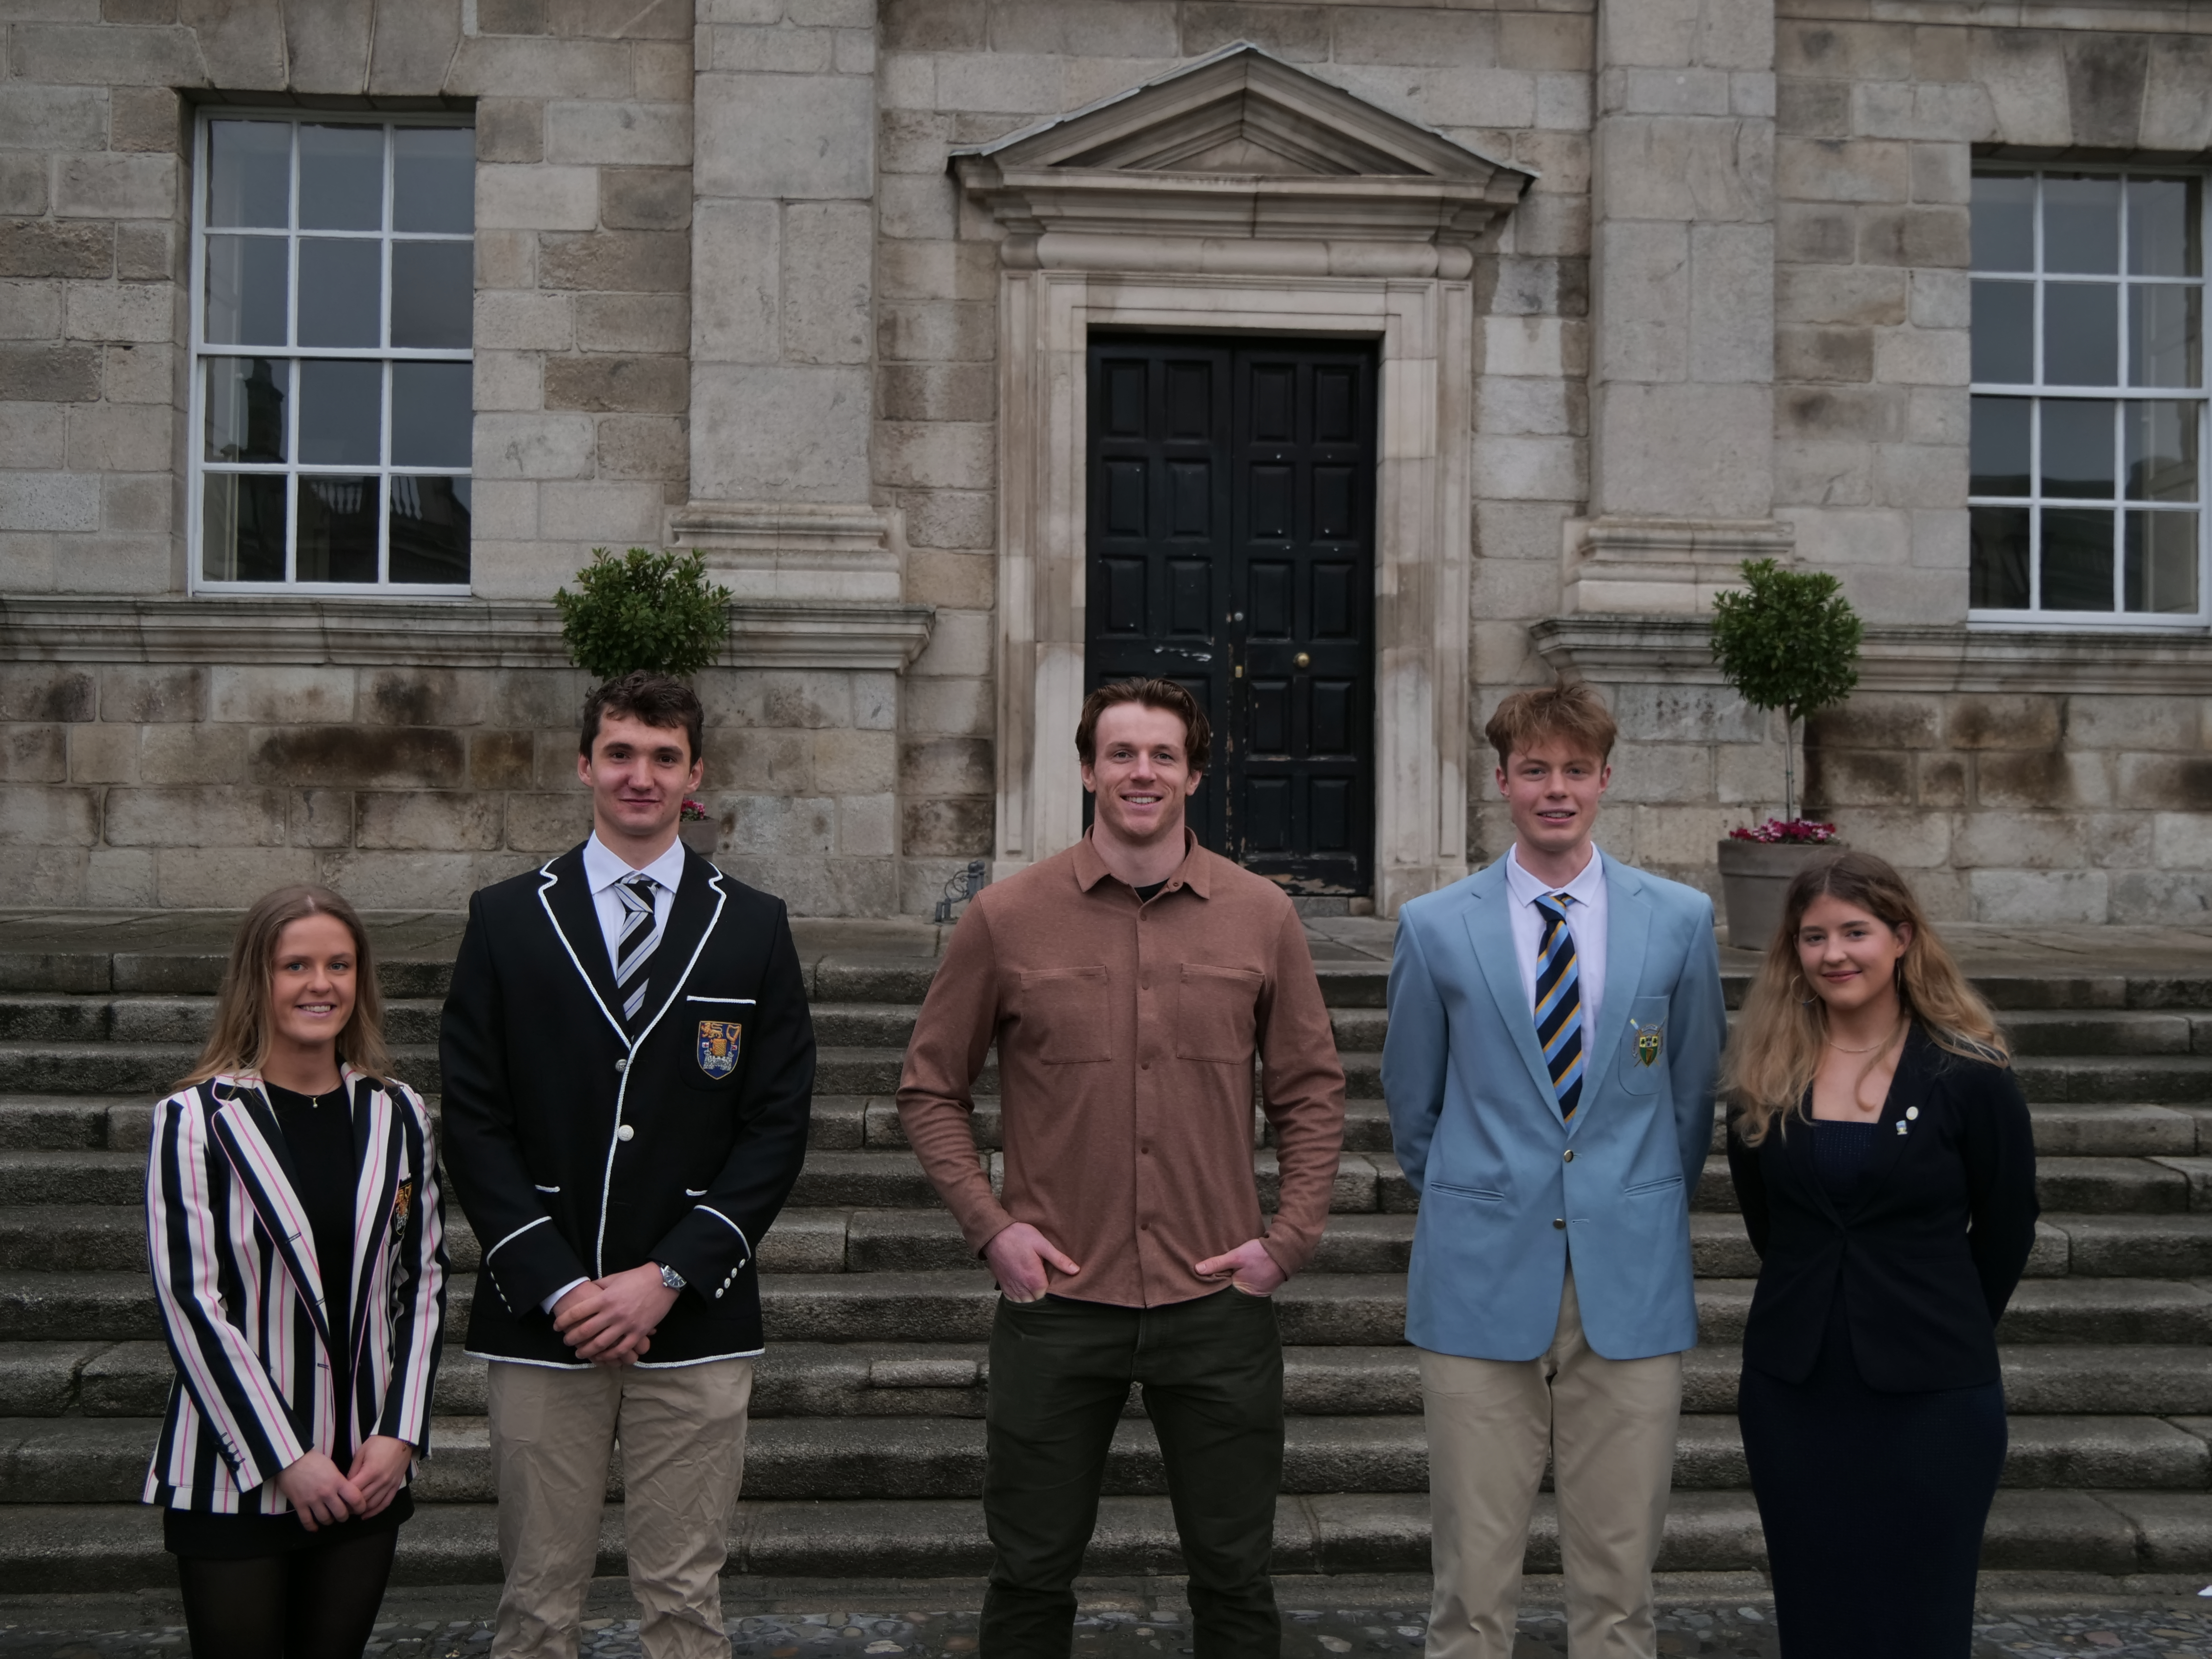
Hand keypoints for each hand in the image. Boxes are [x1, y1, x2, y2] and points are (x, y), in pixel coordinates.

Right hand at [276, 1449, 363, 1530]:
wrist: (291, 1459)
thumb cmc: (313, 1460)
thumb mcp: (332, 1467)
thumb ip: (339, 1480)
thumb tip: (346, 1492)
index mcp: (337, 1482)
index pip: (355, 1498)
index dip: (360, 1506)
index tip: (360, 1509)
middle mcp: (327, 1493)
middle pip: (341, 1513)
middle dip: (344, 1516)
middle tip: (343, 1514)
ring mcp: (312, 1500)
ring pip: (325, 1519)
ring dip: (329, 1521)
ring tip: (329, 1518)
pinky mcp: (299, 1505)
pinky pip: (307, 1521)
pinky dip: (312, 1527)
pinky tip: (315, 1527)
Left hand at [347, 1435, 413, 1517]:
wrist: (400, 1437)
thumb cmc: (379, 1442)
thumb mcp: (361, 1452)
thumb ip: (353, 1470)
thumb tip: (346, 1485)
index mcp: (370, 1471)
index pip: (353, 1491)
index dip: (343, 1497)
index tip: (335, 1500)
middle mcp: (381, 1481)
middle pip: (363, 1500)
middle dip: (350, 1506)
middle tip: (341, 1508)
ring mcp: (390, 1484)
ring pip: (373, 1504)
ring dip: (362, 1510)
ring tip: (351, 1511)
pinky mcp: (396, 1486)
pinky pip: (386, 1503)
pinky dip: (376, 1511)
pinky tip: (366, 1515)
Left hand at [553, 1265, 677, 1364]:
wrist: (663, 1280)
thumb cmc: (637, 1277)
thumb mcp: (614, 1278)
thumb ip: (598, 1287)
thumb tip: (587, 1291)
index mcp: (604, 1298)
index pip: (577, 1313)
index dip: (563, 1321)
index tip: (557, 1326)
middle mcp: (612, 1313)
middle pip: (585, 1331)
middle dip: (572, 1339)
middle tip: (567, 1342)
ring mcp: (626, 1325)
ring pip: (601, 1344)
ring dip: (587, 1351)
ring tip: (580, 1353)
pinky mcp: (639, 1332)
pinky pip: (621, 1349)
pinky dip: (610, 1356)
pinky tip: (602, 1357)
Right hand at [983, 1222, 1079, 1302]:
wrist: (994, 1234)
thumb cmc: (1019, 1236)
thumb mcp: (1042, 1244)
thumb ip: (1059, 1259)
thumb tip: (1076, 1271)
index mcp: (1034, 1280)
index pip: (1048, 1300)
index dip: (1056, 1299)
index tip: (1063, 1294)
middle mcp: (1023, 1288)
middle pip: (1037, 1306)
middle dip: (1046, 1303)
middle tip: (1055, 1297)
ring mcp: (1012, 1289)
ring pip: (1025, 1306)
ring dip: (1034, 1304)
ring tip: (1042, 1297)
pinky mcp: (1004, 1287)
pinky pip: (1014, 1302)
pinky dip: (1022, 1302)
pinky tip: (1028, 1296)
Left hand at [1194, 1238, 1286, 1296]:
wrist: (1285, 1250)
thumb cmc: (1262, 1254)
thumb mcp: (1237, 1256)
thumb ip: (1218, 1263)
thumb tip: (1197, 1270)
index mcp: (1241, 1292)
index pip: (1220, 1292)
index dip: (1210, 1285)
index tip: (1200, 1279)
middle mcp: (1249, 1296)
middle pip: (1228, 1290)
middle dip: (1220, 1283)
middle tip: (1206, 1275)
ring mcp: (1256, 1291)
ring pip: (1236, 1286)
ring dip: (1230, 1278)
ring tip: (1219, 1271)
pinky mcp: (1261, 1284)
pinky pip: (1245, 1282)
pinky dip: (1239, 1276)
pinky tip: (1234, 1270)